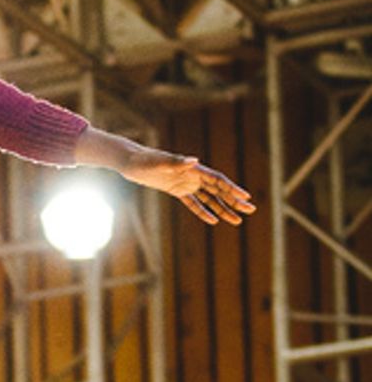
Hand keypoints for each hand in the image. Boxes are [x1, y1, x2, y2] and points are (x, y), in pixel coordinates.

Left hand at [115, 144, 255, 225]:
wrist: (131, 162)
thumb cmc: (146, 160)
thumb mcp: (160, 162)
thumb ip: (177, 162)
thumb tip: (194, 161)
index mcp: (193, 169)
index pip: (218, 180)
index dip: (232, 189)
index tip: (245, 197)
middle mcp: (193, 176)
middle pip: (219, 190)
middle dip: (234, 201)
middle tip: (250, 210)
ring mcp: (186, 184)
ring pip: (209, 199)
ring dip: (223, 209)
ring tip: (237, 221)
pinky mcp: (176, 190)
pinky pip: (193, 203)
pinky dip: (203, 212)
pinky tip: (213, 221)